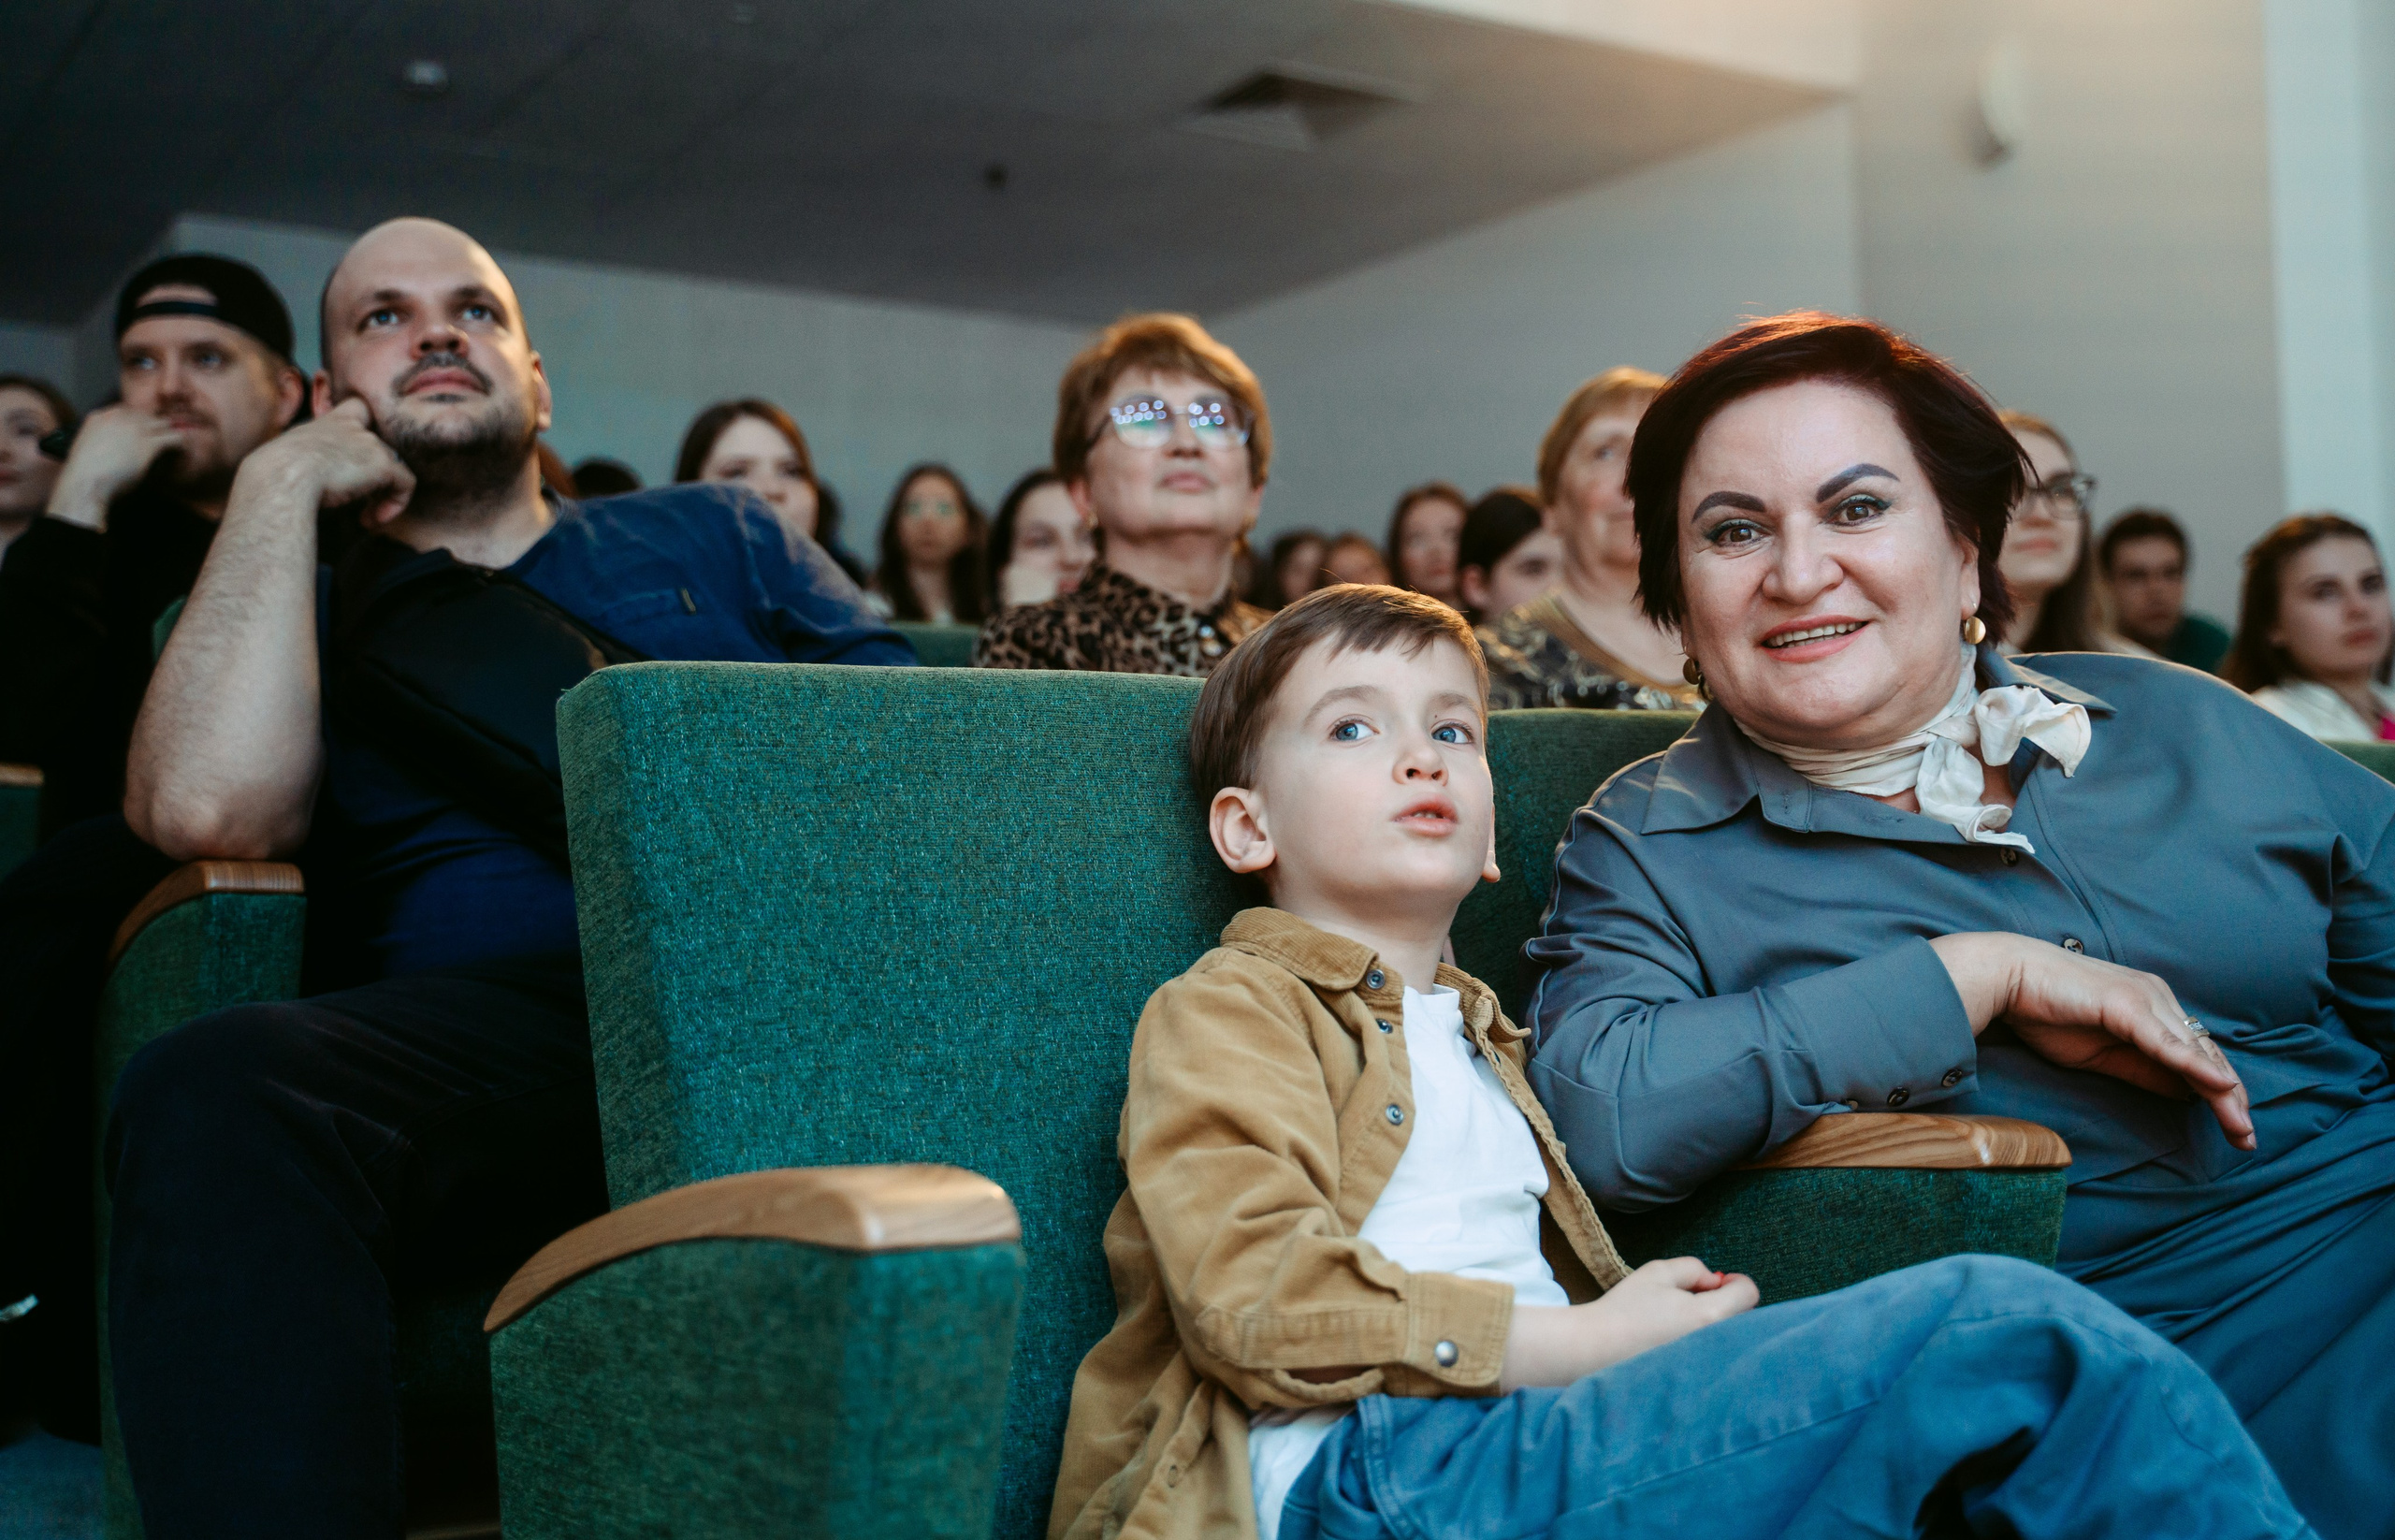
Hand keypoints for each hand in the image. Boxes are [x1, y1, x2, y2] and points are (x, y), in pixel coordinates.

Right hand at [45, 404, 183, 527]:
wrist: (85, 482)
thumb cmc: (83, 473)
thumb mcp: (86, 447)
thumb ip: (98, 440)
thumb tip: (109, 447)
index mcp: (99, 416)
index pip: (126, 411)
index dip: (138, 422)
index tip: (144, 432)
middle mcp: (118, 417)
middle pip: (146, 415)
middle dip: (155, 427)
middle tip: (163, 438)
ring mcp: (135, 428)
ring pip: (162, 424)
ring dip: (168, 433)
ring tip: (175, 445)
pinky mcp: (149, 443)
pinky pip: (173, 438)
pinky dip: (180, 444)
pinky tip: (182, 452)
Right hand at [241, 397, 412, 525]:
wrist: (281, 477)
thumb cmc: (275, 475)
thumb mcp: (288, 458)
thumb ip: (306, 460)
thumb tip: (304, 481)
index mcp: (328, 423)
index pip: (358, 408)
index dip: (367, 428)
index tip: (356, 461)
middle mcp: (353, 427)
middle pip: (380, 447)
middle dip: (374, 476)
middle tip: (358, 500)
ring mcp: (370, 443)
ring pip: (393, 467)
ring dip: (382, 495)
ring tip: (364, 517)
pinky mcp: (383, 464)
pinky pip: (406, 484)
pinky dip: (396, 504)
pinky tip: (373, 520)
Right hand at [1499, 1257, 1756, 1390]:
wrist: (1594, 1350)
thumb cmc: (1625, 1308)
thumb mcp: (1658, 1272)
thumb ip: (1694, 1268)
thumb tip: (1713, 1282)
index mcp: (1710, 1315)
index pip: (1749, 1293)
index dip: (1734, 1281)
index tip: (1712, 1283)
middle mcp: (1717, 1345)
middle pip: (1744, 1318)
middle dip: (1724, 1303)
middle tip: (1691, 1301)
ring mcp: (1708, 1368)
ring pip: (1729, 1339)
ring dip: (1713, 1326)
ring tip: (1679, 1324)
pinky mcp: (1697, 1383)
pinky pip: (1714, 1359)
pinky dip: (1702, 1347)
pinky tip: (1674, 1344)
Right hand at [1931, 932, 2253, 1149]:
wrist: (2007, 977)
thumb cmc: (2046, 1012)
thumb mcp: (2102, 1055)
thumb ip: (2144, 1071)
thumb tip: (2184, 1094)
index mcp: (2153, 1008)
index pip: (2199, 1054)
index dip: (2220, 1092)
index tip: (2236, 1129)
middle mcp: (2159, 999)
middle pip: (2207, 1054)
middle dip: (2232, 1100)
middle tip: (2246, 1139)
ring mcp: (2146, 999)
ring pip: (2195, 1052)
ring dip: (2222, 1092)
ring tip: (2240, 1125)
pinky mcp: (2127, 1004)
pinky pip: (2167, 1042)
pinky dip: (2194, 1065)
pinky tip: (2217, 1086)